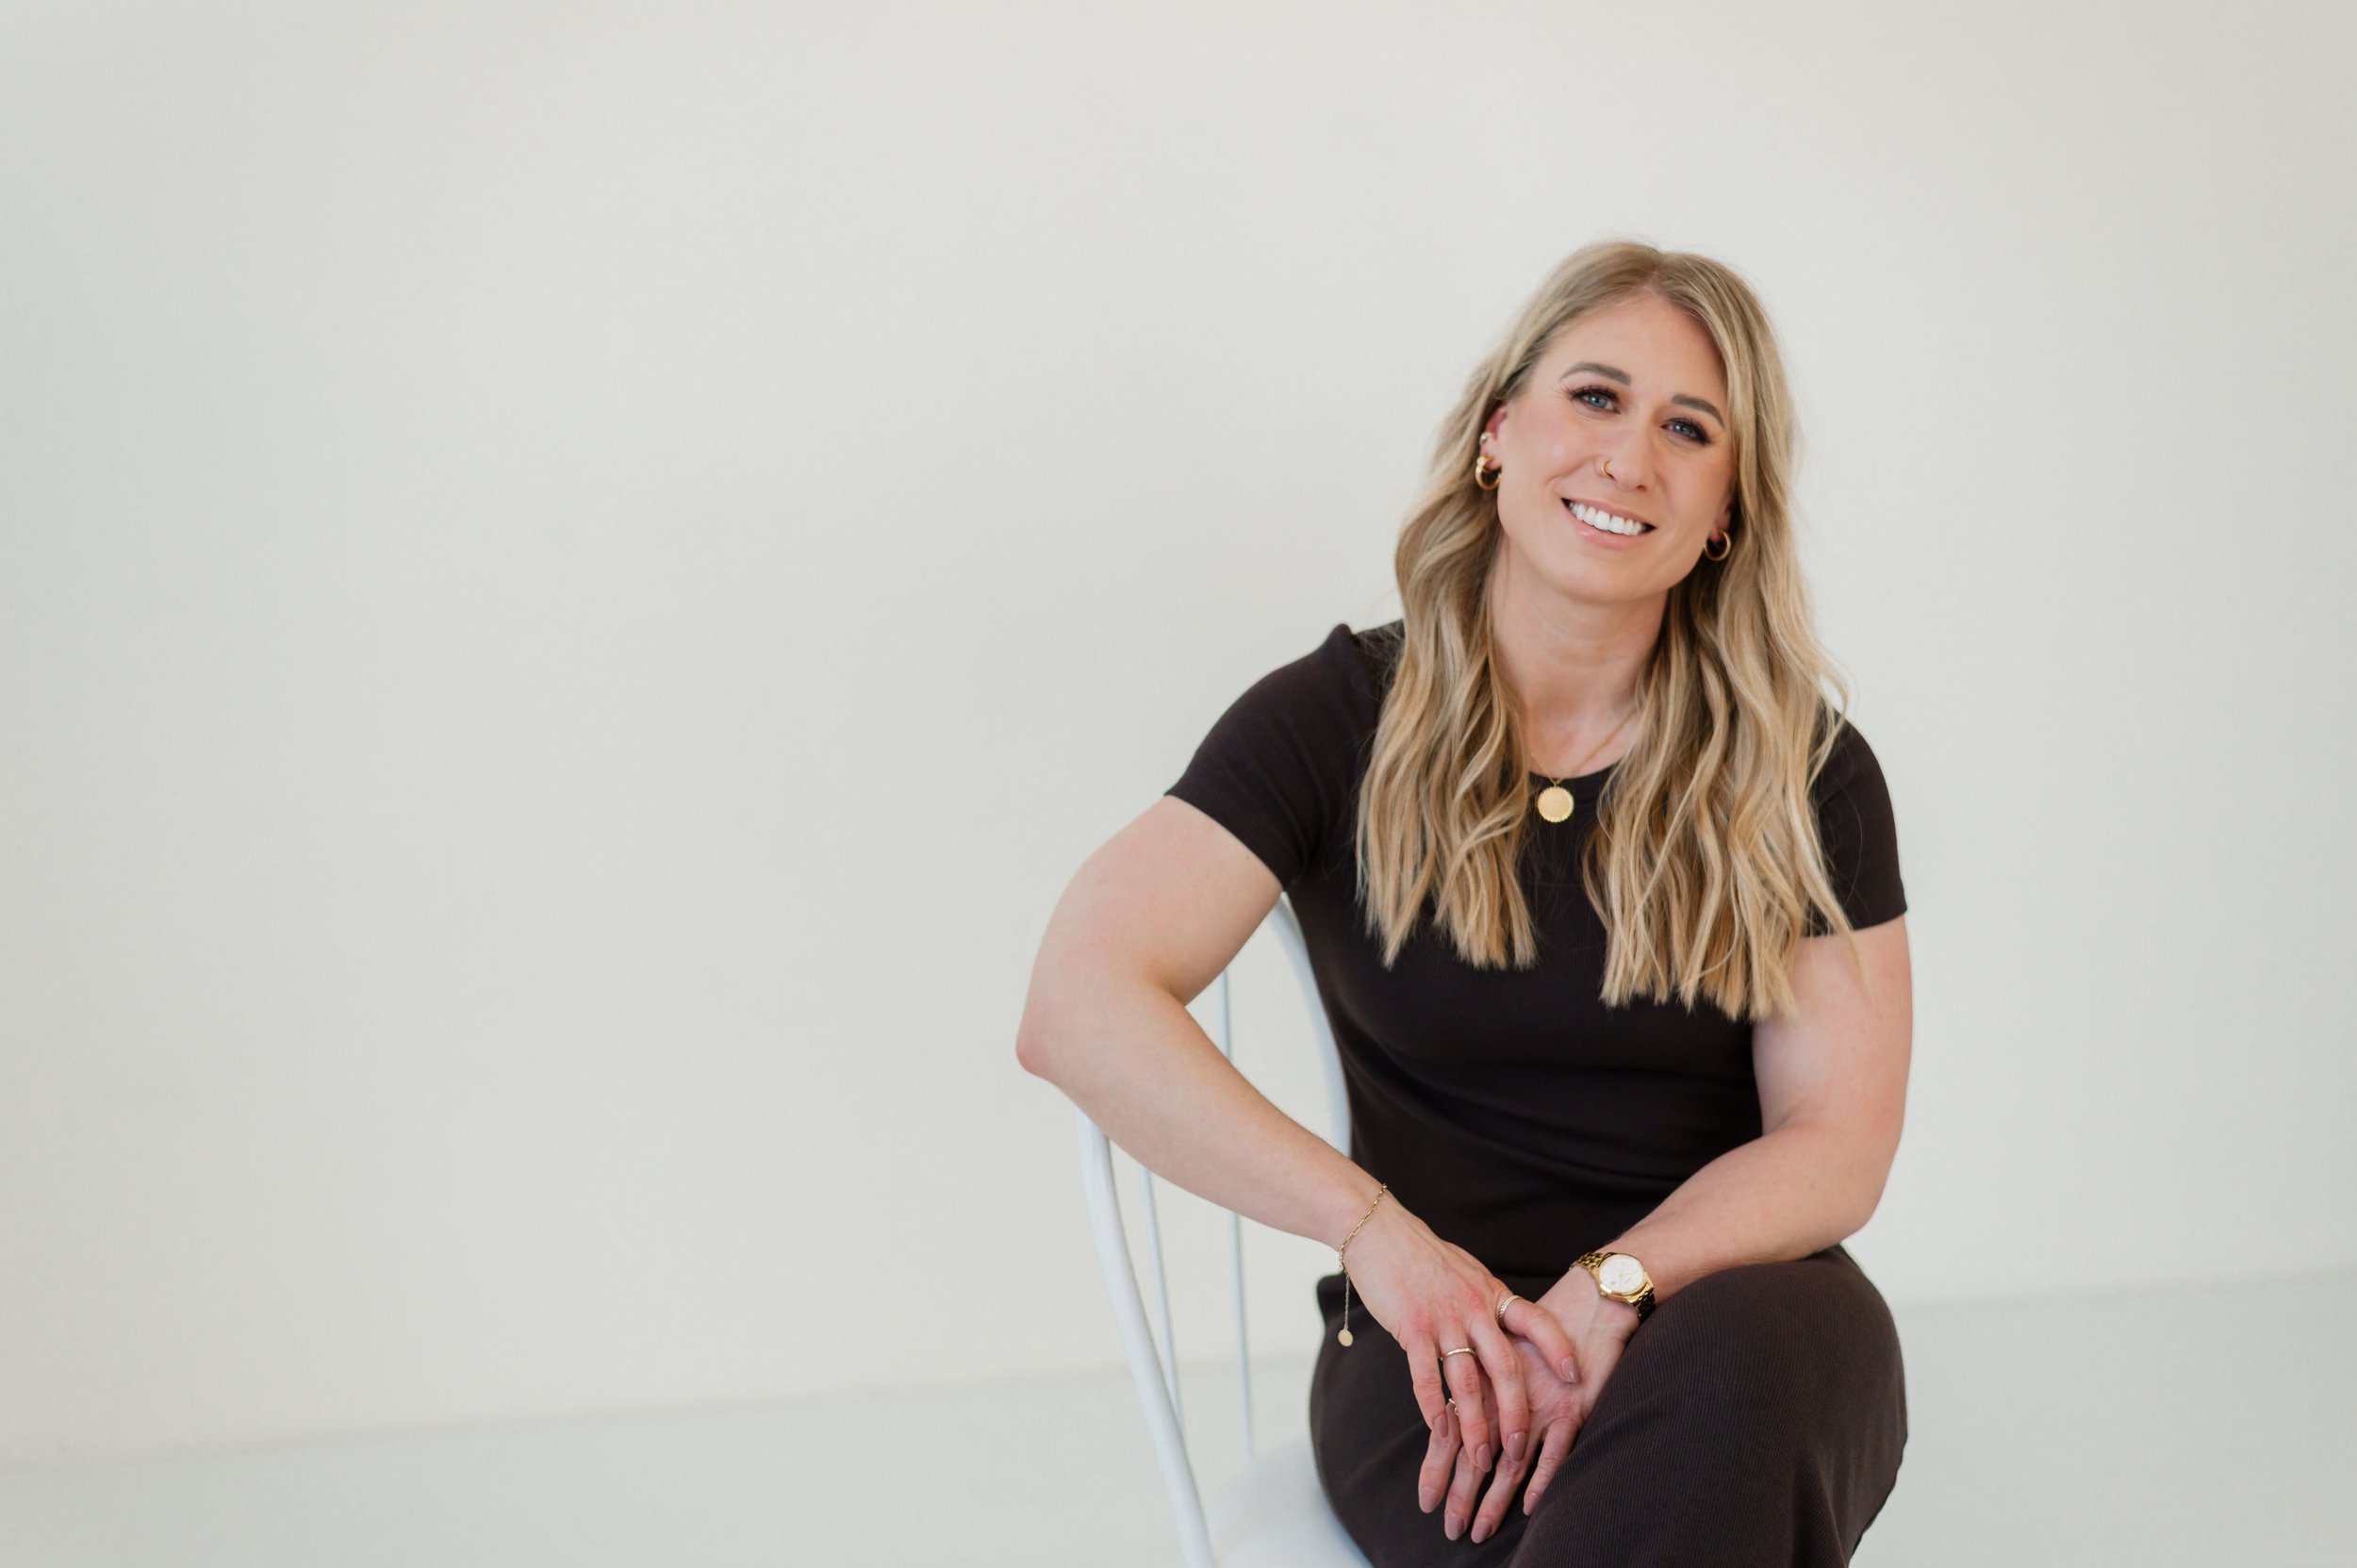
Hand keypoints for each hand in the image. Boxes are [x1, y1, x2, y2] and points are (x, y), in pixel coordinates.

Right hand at [1340, 1200, 1581, 1475]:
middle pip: (1506, 1368)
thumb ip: (1485, 1301)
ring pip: (1467, 1381)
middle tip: (1519, 1450)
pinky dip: (1432, 1405)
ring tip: (1481, 1458)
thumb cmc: (1421, 1253)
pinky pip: (1426, 1374)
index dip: (1559, 1350)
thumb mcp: (1466, 1271)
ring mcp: (1443, 1317)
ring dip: (1475, 1425)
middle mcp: (1474, 1307)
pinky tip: (1437, 1430)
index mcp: (1491, 1293)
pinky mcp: (1411, 1326)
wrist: (1378, 1228)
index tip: (1576, 1378)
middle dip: (1515, 1414)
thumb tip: (1504, 1325)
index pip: (1537, 1322)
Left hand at [1419, 1268, 1640, 1543]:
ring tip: (1480, 1530)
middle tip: (1449, 1528)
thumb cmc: (1540, 1325)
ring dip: (1493, 1499)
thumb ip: (1477, 1383)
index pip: (1451, 1434)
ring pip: (1509, 1461)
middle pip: (1475, 1455)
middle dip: (1460, 1494)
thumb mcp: (1498, 1352)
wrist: (1587, 1302)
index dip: (1437, 1470)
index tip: (1425, 1502)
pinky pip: (1554, 1452)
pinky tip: (1528, 1506)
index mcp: (1481, 1382)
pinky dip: (1541, 1480)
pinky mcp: (1571, 1409)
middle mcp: (1504, 1397)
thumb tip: (1451, 1416)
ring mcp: (1538, 1406)